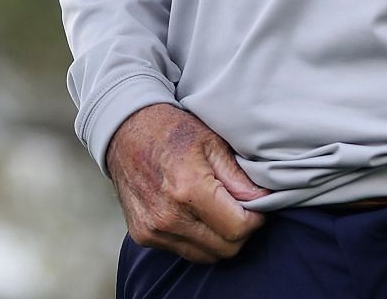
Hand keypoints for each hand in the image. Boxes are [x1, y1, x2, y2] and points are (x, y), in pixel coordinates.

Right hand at [104, 103, 266, 262]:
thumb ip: (238, 176)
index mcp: (188, 189)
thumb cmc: (170, 130)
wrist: (124, 131)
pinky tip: (194, 215)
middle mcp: (168, 215)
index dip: (254, 219)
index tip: (255, 206)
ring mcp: (153, 229)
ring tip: (216, 211)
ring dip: (218, 239)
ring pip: (206, 256)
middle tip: (238, 208)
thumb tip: (262, 201)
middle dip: (239, 231)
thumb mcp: (211, 141)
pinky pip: (184, 251)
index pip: (238, 228)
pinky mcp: (142, 235)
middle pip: (225, 248)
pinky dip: (196, 240)